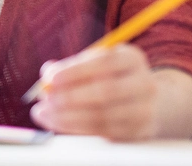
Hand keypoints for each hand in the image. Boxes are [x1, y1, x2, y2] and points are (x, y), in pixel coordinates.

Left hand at [29, 45, 157, 140]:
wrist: (147, 102)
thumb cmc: (110, 78)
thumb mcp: (95, 64)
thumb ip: (71, 66)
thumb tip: (46, 73)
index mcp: (132, 58)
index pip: (104, 62)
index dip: (75, 70)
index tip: (50, 78)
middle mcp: (144, 83)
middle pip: (106, 91)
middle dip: (70, 96)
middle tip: (46, 99)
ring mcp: (144, 110)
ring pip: (102, 116)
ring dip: (67, 116)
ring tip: (44, 112)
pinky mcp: (137, 132)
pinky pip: (103, 132)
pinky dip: (75, 127)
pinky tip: (57, 122)